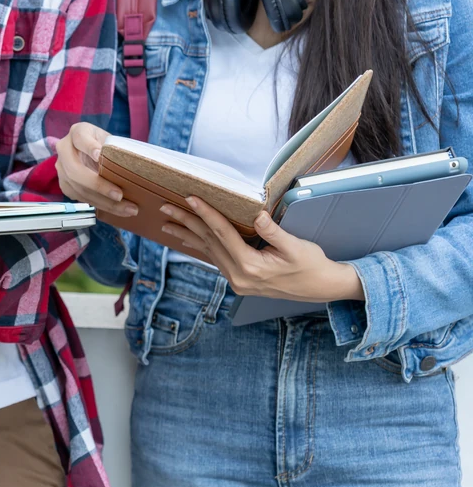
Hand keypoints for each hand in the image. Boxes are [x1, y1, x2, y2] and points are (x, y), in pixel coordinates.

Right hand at [55, 123, 137, 216]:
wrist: (91, 152)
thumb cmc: (105, 144)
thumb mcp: (110, 139)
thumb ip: (114, 149)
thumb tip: (132, 167)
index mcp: (77, 132)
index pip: (80, 138)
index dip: (89, 147)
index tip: (100, 155)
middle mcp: (64, 150)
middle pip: (75, 170)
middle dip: (98, 185)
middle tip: (120, 195)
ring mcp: (62, 169)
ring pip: (79, 189)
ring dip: (104, 202)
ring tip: (128, 209)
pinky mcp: (65, 185)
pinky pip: (81, 198)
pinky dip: (101, 206)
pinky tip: (118, 210)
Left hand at [160, 197, 364, 302]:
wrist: (321, 288)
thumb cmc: (311, 266)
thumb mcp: (296, 247)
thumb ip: (273, 232)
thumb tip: (257, 215)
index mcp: (251, 267)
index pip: (222, 234)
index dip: (206, 213)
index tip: (190, 198)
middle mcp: (238, 276)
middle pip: (208, 242)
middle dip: (186, 222)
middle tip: (165, 206)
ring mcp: (237, 281)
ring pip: (207, 251)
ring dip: (188, 235)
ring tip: (167, 222)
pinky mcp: (239, 280)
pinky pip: (215, 259)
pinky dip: (201, 246)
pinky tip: (188, 239)